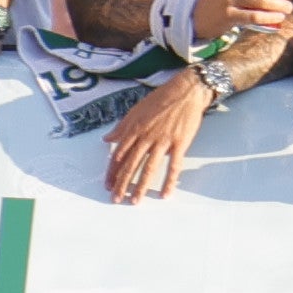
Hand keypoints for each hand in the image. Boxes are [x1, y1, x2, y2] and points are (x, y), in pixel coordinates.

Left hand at [103, 76, 210, 205]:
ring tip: (134, 201)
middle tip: (116, 199)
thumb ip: (121, 127)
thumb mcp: (136, 110)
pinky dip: (169, 181)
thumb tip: (106, 138)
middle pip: (131, 164)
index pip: (119, 154)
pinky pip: (173, 166)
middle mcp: (146, 136)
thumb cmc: (160, 99)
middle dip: (122, 183)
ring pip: (149, 167)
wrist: (185, 91)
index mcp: (134, 128)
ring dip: (140, 186)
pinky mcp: (179, 143)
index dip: (112, 171)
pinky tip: (165, 194)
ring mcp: (163, 140)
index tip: (107, 184)